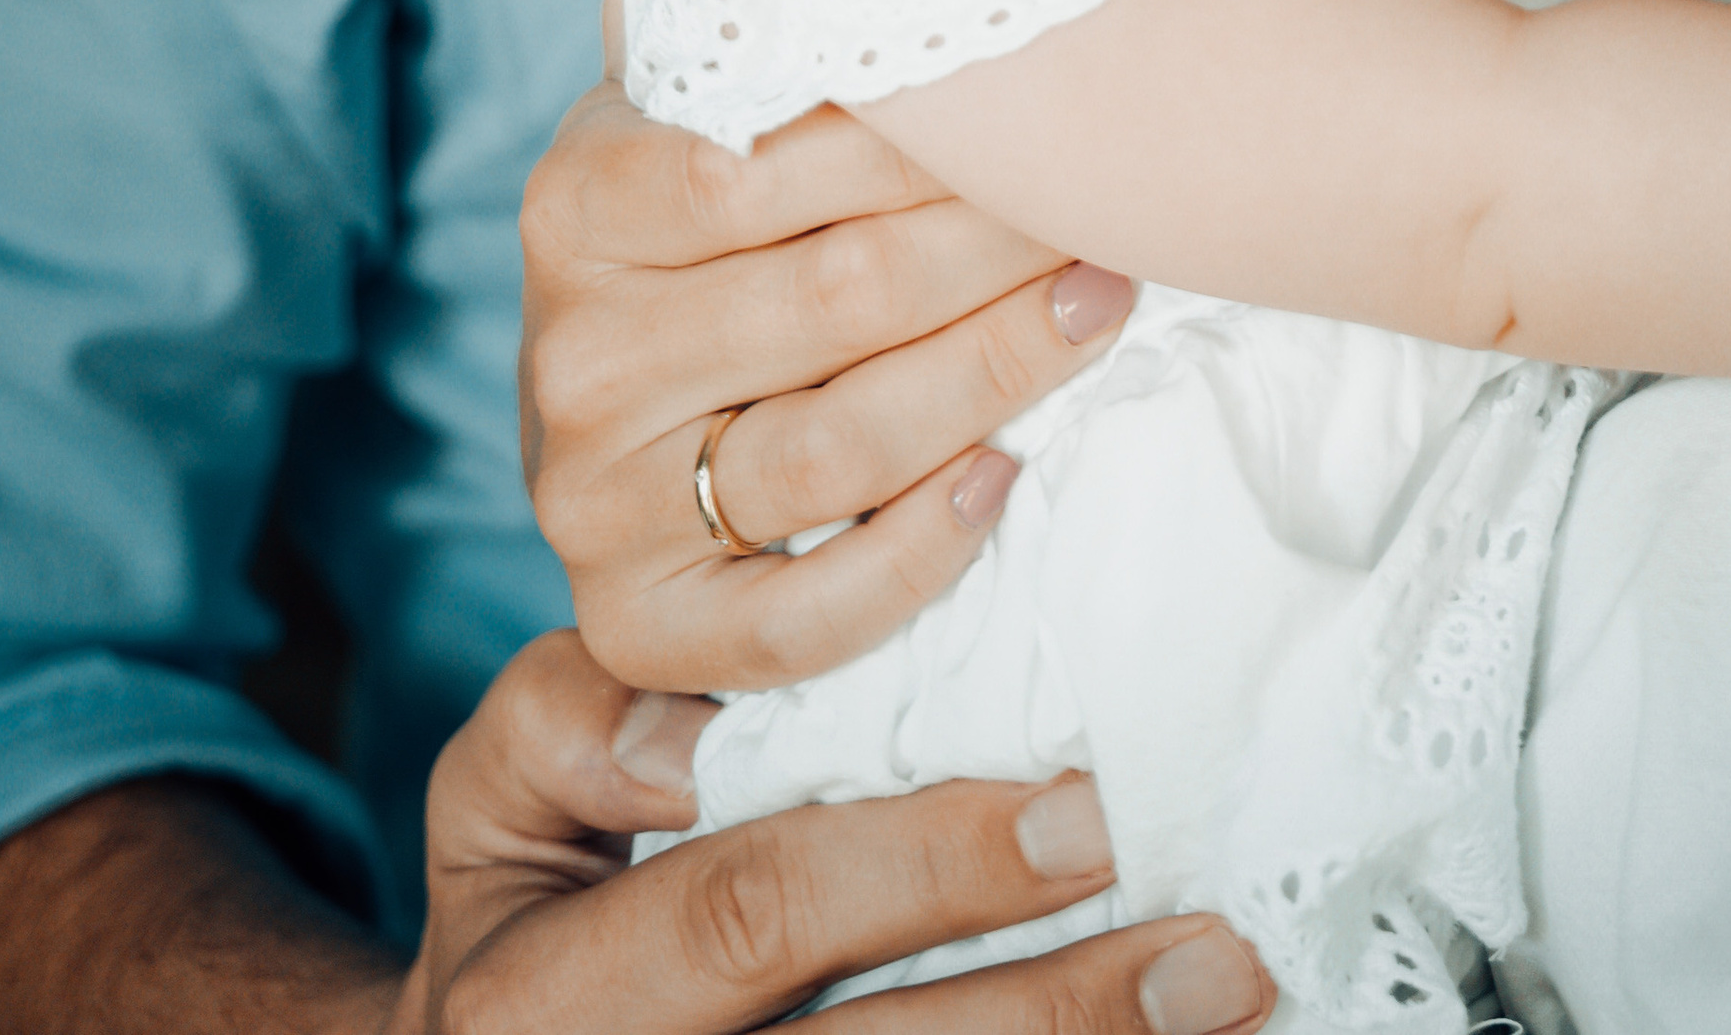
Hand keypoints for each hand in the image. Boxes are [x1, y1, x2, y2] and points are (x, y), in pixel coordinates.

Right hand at [390, 629, 1272, 1032]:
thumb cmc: (532, 895)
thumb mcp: (501, 794)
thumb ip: (569, 723)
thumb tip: (685, 731)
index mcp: (548, 996)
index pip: (753, 913)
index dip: (919, 864)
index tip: (1078, 810)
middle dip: (1053, 1007)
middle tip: (1208, 941)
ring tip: (1229, 1000)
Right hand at [527, 0, 1137, 700]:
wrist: (646, 411)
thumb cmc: (713, 182)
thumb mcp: (700, 38)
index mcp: (580, 195)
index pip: (749, 170)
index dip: (901, 138)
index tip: (1038, 90)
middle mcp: (568, 353)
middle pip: (811, 302)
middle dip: (981, 248)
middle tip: (1128, 197)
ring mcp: (597, 498)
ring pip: (817, 450)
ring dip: (982, 380)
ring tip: (1112, 304)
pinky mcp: (645, 623)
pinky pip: (783, 614)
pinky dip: (903, 559)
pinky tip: (1010, 486)